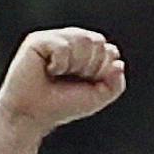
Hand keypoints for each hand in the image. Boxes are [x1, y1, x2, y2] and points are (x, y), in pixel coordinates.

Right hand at [0, 29, 126, 132]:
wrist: (34, 114)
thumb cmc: (64, 105)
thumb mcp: (98, 96)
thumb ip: (116, 82)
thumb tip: (119, 63)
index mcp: (86, 51)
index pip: (109, 50)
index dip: (103, 70)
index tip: (86, 83)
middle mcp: (70, 41)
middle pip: (98, 41)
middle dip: (91, 66)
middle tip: (71, 78)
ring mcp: (53, 38)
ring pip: (83, 39)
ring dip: (76, 64)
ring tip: (59, 74)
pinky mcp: (37, 40)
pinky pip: (63, 46)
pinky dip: (60, 64)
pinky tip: (47, 70)